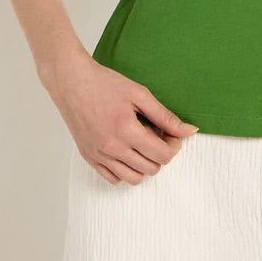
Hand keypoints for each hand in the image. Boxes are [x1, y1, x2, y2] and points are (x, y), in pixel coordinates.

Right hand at [43, 51, 199, 184]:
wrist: (72, 82)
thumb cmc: (105, 83)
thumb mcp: (140, 94)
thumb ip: (165, 116)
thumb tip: (189, 131)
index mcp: (126, 130)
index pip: (162, 155)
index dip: (174, 145)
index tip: (171, 133)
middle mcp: (112, 148)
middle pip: (150, 168)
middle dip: (161, 153)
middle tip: (158, 134)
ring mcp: (99, 156)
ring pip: (133, 178)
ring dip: (144, 164)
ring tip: (142, 142)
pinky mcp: (89, 158)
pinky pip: (113, 178)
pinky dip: (125, 169)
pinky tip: (127, 150)